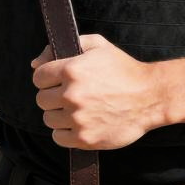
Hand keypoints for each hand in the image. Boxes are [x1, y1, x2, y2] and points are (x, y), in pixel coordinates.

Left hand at [31, 34, 161, 149]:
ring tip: (77, 109)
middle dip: (53, 96)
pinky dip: (65, 132)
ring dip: (59, 114)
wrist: (150, 97)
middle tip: (70, 95)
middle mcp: (71, 94)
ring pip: (48, 119)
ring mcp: (78, 118)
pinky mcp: (84, 138)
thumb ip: (63, 47)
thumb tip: (34, 63)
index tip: (57, 81)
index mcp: (71, 69)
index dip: (47, 78)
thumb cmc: (123, 69)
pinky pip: (58, 137)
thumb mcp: (97, 45)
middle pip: (41, 99)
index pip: (38, 77)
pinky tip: (79, 123)